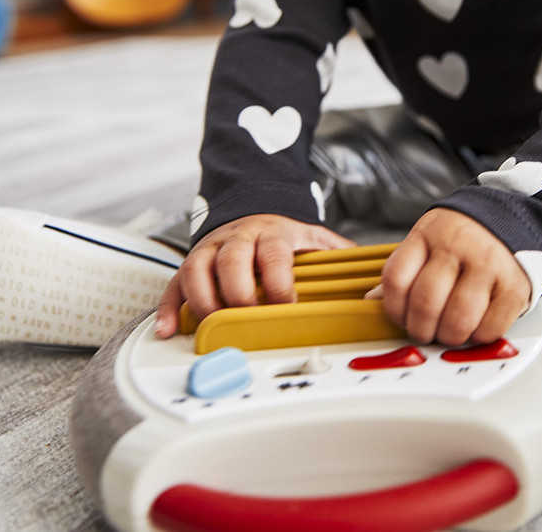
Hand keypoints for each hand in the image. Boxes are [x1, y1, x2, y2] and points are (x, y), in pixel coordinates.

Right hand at [155, 213, 354, 337]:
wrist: (252, 212)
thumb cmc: (282, 236)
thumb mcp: (313, 239)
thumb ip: (336, 256)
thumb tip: (372, 280)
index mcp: (271, 233)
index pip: (273, 254)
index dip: (277, 280)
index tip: (284, 303)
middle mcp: (237, 239)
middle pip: (231, 259)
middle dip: (238, 291)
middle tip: (247, 314)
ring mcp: (210, 251)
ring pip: (197, 269)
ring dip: (202, 299)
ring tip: (210, 324)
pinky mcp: (191, 266)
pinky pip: (173, 285)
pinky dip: (168, 308)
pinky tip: (169, 329)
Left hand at [374, 208, 530, 345]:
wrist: (507, 219)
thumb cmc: (460, 236)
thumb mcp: (425, 241)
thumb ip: (403, 271)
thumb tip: (372, 300)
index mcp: (426, 235)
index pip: (396, 278)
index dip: (393, 308)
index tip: (400, 318)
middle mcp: (456, 246)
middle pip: (425, 303)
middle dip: (420, 329)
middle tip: (424, 332)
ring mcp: (488, 265)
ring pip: (458, 319)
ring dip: (449, 336)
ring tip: (449, 331)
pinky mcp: (514, 286)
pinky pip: (491, 327)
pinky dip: (479, 337)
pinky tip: (475, 325)